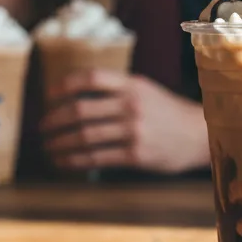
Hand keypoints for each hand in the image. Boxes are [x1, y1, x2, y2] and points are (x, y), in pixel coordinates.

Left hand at [40, 70, 208, 173]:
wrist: (200, 136)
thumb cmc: (167, 113)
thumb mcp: (146, 91)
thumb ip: (117, 90)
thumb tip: (76, 97)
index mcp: (133, 85)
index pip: (92, 78)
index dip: (65, 85)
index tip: (49, 95)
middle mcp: (132, 105)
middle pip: (81, 110)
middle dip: (54, 121)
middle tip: (42, 129)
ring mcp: (134, 130)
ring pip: (85, 136)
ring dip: (60, 143)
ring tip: (48, 148)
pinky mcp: (136, 155)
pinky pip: (97, 158)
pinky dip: (75, 161)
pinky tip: (63, 163)